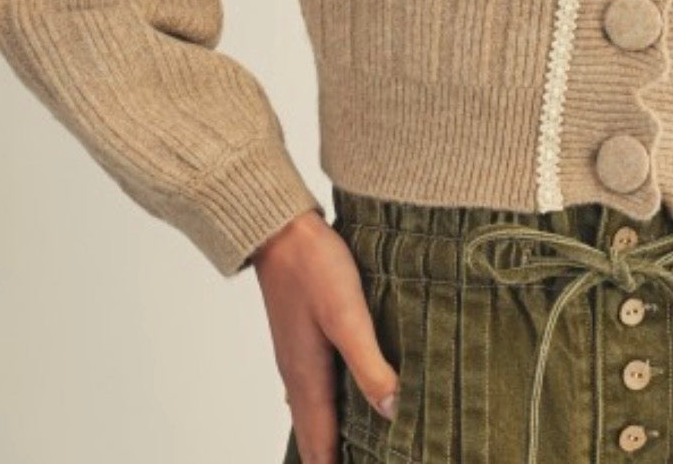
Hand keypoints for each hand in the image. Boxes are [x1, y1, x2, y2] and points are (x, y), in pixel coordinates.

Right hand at [252, 212, 399, 463]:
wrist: (281, 231)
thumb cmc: (314, 269)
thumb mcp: (347, 317)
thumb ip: (368, 365)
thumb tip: (392, 412)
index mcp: (308, 378)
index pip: (321, 443)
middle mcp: (298, 374)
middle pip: (313, 433)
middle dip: (330, 457)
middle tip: (363, 462)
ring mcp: (297, 355)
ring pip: (312, 409)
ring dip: (329, 433)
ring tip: (348, 448)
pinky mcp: (302, 335)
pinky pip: (313, 385)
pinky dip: (328, 403)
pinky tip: (342, 396)